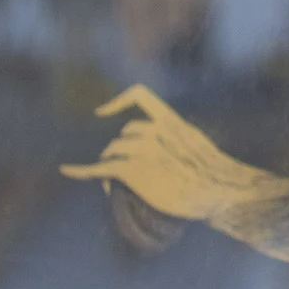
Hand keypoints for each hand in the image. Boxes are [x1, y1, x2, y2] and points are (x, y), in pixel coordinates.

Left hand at [61, 85, 288, 231]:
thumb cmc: (221, 179)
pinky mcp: (132, 169)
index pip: (141, 97)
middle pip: (124, 136)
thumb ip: (186, 149)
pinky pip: (101, 168)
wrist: (222, 190)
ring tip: (121, 189)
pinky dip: (81, 171)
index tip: (102, 113)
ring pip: (113, 153)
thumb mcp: (203, 154)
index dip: (119, 102)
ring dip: (111, 170)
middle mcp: (156, 130)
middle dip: (120, 154)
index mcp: (173, 123)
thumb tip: (186, 162)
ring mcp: (143, 148)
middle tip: (128, 178)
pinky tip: (67, 171)